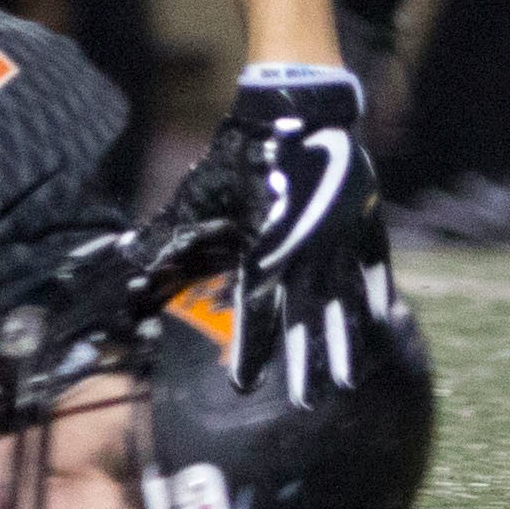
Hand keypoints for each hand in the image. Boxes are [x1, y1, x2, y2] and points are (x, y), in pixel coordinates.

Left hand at [138, 71, 398, 405]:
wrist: (295, 106)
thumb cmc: (242, 152)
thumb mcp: (203, 193)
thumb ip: (173, 234)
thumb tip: (129, 256)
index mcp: (263, 243)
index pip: (255, 307)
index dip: (250, 346)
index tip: (242, 384)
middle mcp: (304, 247)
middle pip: (304, 316)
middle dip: (304, 361)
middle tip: (304, 402)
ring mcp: (339, 235)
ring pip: (343, 301)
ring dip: (344, 343)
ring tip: (347, 381)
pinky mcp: (365, 219)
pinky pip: (374, 266)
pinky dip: (377, 294)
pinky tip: (380, 324)